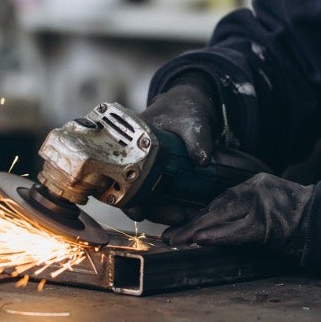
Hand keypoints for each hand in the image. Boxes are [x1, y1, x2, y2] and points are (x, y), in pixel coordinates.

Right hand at [122, 74, 220, 223]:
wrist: (191, 104)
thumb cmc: (182, 107)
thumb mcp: (190, 119)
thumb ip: (197, 137)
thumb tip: (202, 160)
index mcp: (130, 144)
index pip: (118, 175)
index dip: (125, 197)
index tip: (139, 210)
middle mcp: (135, 161)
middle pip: (134, 195)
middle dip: (153, 211)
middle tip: (177, 216)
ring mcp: (150, 170)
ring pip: (150, 200)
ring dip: (166, 212)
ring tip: (187, 216)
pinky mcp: (164, 177)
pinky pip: (164, 197)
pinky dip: (174, 206)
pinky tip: (190, 211)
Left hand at [162, 173, 314, 255]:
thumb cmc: (301, 219)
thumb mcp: (271, 206)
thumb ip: (247, 210)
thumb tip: (217, 224)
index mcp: (255, 183)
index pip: (222, 199)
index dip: (200, 214)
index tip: (184, 225)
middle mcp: (255, 188)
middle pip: (217, 206)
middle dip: (191, 223)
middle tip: (170, 235)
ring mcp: (261, 204)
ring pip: (221, 216)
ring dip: (197, 230)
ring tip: (177, 239)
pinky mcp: (267, 222)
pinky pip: (237, 231)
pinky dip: (217, 236)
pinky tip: (200, 240)